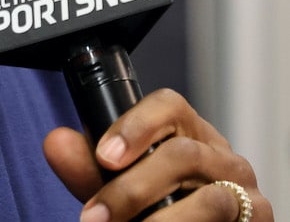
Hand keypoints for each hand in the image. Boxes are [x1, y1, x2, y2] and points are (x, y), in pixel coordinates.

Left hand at [42, 88, 272, 220]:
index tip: (104, 155)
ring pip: (208, 198)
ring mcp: (243, 189)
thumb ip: (87, 168)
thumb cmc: (156, 207)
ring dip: (159, 221)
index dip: (136, 125)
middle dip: (131, 189)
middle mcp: (219, 155)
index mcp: (186, 132)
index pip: (169, 105)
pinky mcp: (258, 220)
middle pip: (181, 154)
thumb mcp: (117, 187)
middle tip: (95, 216)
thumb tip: (55, 142)